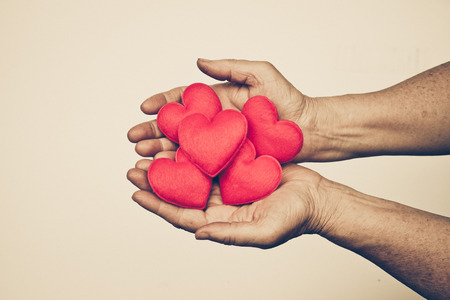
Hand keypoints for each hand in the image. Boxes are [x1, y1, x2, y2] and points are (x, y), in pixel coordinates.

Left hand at [126, 153, 325, 248]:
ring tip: (149, 150)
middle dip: (155, 182)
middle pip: (180, 192)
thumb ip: (230, 234)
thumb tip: (196, 233)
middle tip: (133, 167)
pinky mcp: (237, 167)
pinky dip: (195, 149)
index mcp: (220, 221)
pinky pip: (211, 157)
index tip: (135, 193)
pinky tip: (181, 138)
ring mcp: (227, 184)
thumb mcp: (263, 232)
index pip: (181, 214)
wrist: (316, 196)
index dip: (157, 205)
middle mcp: (219, 203)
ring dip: (171, 163)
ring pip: (192, 172)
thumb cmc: (295, 218)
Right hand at [127, 59, 316, 161]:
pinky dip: (183, 168)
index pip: (183, 101)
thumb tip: (199, 61)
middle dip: (153, 131)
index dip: (163, 103)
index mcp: (217, 101)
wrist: (307, 128)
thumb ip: (230, 67)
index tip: (144, 107)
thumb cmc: (287, 99)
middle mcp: (214, 123)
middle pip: (177, 127)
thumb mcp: (261, 73)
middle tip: (133, 138)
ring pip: (184, 147)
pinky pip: (202, 164)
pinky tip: (167, 172)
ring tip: (142, 155)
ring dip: (161, 151)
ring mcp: (220, 144)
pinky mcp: (228, 161)